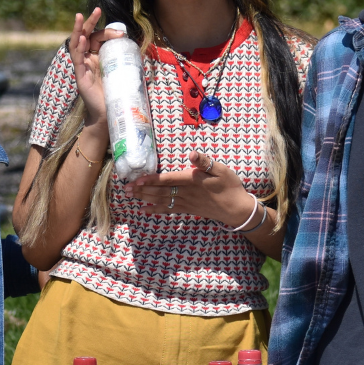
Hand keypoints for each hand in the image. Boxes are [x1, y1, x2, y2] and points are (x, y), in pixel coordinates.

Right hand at [66, 7, 118, 129]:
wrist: (109, 113)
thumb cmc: (115, 93)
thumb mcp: (122, 72)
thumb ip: (127, 61)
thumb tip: (144, 51)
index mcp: (96, 56)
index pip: (98, 38)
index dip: (108, 32)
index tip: (122, 34)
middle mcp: (87, 58)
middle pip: (86, 35)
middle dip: (90, 22)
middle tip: (98, 10)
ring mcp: (82, 66)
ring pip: (77, 43)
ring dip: (78, 29)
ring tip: (80, 16)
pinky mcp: (80, 75)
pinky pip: (77, 59)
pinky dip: (78, 48)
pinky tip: (82, 39)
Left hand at [128, 151, 257, 225]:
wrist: (237, 210)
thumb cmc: (230, 187)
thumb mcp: (222, 170)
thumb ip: (205, 162)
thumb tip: (192, 154)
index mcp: (192, 180)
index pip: (168, 179)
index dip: (152, 179)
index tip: (138, 179)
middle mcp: (186, 193)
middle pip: (160, 191)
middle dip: (143, 190)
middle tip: (126, 189)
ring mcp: (186, 203)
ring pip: (162, 200)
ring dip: (145, 198)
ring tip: (131, 196)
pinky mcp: (188, 210)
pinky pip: (168, 210)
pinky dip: (155, 210)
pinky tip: (144, 210)